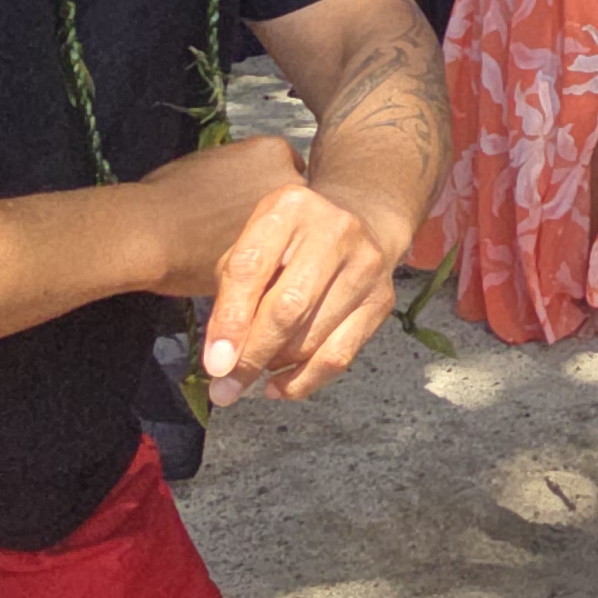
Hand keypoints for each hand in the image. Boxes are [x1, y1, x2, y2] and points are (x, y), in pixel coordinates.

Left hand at [152, 138, 398, 404]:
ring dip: (275, 367)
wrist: (359, 222)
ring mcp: (366, 265)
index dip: (230, 320)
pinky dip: (304, 381)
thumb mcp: (252, 247)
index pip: (251, 268)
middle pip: (288, 308)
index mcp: (289, 208)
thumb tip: (221, 362)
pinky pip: (340, 356)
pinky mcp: (383, 300)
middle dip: (253, 355)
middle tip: (227, 389)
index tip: (215, 364)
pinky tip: (279, 386)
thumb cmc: (287, 244)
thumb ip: (232, 296)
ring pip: (313, 339)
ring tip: (252, 374)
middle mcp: (334, 230)